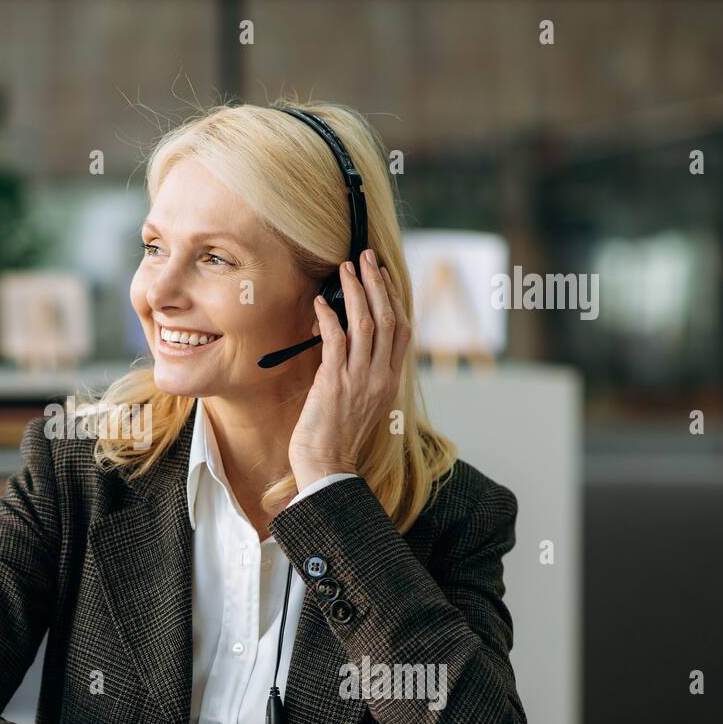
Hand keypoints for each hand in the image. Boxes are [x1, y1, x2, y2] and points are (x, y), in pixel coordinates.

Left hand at [288, 248, 411, 490]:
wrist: (327, 466)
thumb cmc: (337, 437)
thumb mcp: (362, 402)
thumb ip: (363, 373)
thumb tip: (349, 342)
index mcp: (391, 381)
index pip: (403, 330)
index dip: (394, 298)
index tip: (383, 275)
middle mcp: (381, 377)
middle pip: (390, 319)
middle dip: (377, 283)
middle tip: (366, 257)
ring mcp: (360, 379)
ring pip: (367, 324)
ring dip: (355, 292)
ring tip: (345, 269)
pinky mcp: (334, 383)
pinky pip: (336, 341)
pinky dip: (329, 317)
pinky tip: (320, 303)